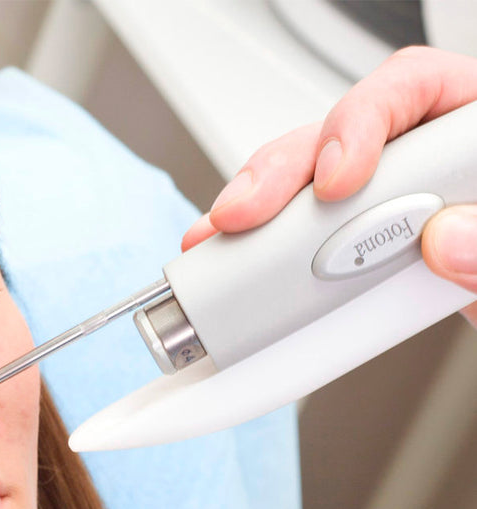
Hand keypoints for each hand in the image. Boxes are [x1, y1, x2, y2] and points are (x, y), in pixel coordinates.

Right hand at [180, 46, 476, 325]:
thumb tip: (448, 239)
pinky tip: (235, 256)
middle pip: (339, 137)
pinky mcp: (368, 247)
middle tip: (249, 213)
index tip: (338, 180)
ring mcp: (394, 201)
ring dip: (259, 211)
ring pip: (309, 185)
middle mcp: (432, 156)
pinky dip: (266, 250)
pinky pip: (307, 236)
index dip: (362, 123)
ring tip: (222, 237)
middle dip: (284, 173)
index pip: (414, 89)